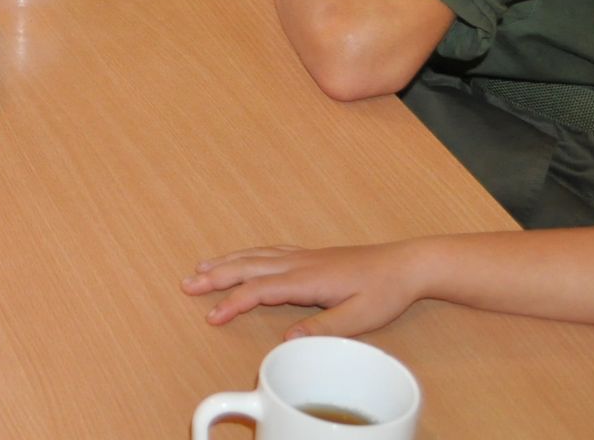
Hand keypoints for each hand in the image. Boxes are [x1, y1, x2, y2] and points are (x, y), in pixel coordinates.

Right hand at [184, 242, 427, 337]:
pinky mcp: (309, 256)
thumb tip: (288, 341)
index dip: (232, 303)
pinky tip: (240, 258)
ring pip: (254, 256)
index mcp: (306, 279)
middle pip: (247, 267)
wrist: (406, 264)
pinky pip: (267, 252)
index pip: (258, 290)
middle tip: (186, 284)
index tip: (211, 316)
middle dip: (215, 276)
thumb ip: (324, 328)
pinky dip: (245, 254)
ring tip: (200, 267)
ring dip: (225, 262)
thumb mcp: (360, 317)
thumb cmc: (384, 291)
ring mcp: (303, 256)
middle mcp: (298, 263)